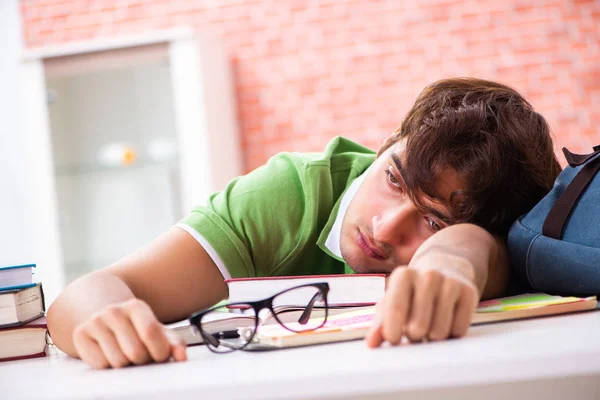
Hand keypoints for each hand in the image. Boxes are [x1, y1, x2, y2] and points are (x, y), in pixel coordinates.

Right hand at [72, 298, 186, 368]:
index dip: (159, 351)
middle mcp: (114, 311)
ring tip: (126, 353)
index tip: (160, 356)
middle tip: (141, 355)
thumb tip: (182, 357)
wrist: (104, 316)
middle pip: (134, 351)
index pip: (150, 332)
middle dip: (142, 360)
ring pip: (117, 361)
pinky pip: (99, 364)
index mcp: (136, 307)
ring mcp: (95, 322)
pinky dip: (108, 365)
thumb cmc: (135, 328)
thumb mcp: (157, 331)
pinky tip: (109, 353)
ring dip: (126, 364)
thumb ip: (173, 343)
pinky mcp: (80, 335)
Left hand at [365, 266, 478, 346]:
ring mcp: (451, 282)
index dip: (393, 332)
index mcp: (404, 275)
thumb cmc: (412, 292)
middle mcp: (428, 275)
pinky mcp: (470, 292)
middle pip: (418, 327)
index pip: (396, 311)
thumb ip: (380, 323)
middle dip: (414, 336)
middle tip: (415, 330)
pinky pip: (459, 330)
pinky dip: (451, 334)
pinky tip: (447, 321)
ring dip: (432, 337)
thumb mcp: (393, 301)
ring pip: (439, 332)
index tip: (394, 340)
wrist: (445, 268)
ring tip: (429, 325)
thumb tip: (371, 343)